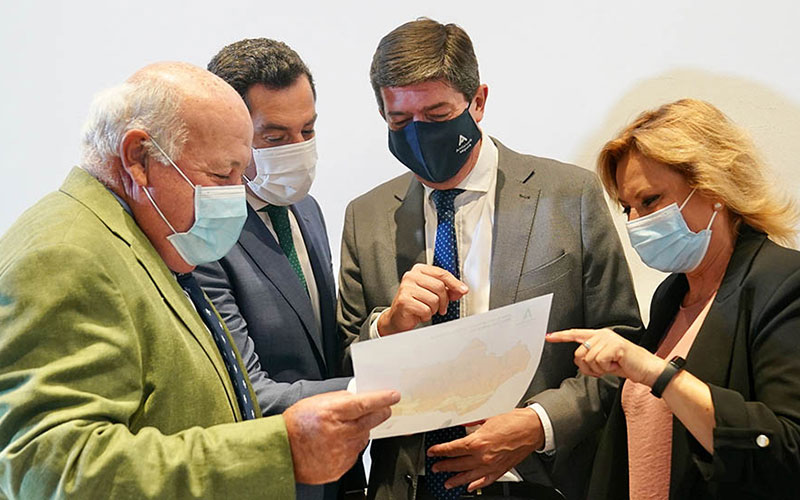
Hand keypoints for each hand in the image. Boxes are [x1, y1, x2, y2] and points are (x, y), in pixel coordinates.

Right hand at [283, 390, 399, 483]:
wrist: (281, 452)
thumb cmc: (295, 426)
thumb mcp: (315, 402)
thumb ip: (340, 399)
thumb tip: (358, 397)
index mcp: (331, 413)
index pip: (364, 404)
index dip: (381, 399)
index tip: (393, 396)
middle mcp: (338, 433)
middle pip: (370, 421)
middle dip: (380, 413)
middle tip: (383, 409)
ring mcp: (340, 452)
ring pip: (363, 438)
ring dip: (360, 431)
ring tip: (343, 429)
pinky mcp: (340, 467)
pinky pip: (354, 454)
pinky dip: (351, 447)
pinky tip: (337, 444)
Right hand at [377, 263, 468, 334]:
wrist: (398, 318)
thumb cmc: (415, 304)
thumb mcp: (433, 294)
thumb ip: (448, 290)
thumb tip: (461, 290)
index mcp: (419, 270)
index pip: (442, 273)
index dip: (455, 283)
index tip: (463, 290)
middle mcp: (411, 276)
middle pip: (440, 287)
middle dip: (443, 301)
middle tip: (439, 307)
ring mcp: (406, 288)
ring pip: (434, 299)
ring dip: (434, 309)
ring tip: (426, 309)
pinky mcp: (404, 300)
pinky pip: (426, 309)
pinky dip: (426, 315)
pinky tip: (419, 314)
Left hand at [426, 408, 542, 490]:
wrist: (531, 428)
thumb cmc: (513, 422)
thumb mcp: (487, 419)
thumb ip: (472, 424)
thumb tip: (461, 425)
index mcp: (478, 442)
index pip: (453, 449)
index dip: (440, 451)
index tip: (433, 452)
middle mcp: (483, 456)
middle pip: (458, 464)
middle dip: (444, 466)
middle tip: (436, 467)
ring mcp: (492, 465)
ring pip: (469, 476)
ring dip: (456, 479)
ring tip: (446, 482)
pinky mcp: (501, 470)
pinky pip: (486, 481)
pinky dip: (476, 485)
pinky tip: (469, 487)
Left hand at [546, 328, 666, 385]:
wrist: (646, 369)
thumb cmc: (626, 365)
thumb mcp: (604, 361)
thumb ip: (590, 357)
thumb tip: (578, 360)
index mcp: (599, 335)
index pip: (576, 334)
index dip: (561, 336)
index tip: (549, 337)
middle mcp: (602, 334)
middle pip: (578, 354)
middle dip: (588, 367)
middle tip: (603, 368)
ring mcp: (608, 339)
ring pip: (588, 360)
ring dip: (599, 369)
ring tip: (612, 365)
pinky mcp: (614, 346)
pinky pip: (598, 362)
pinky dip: (606, 369)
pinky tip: (616, 365)